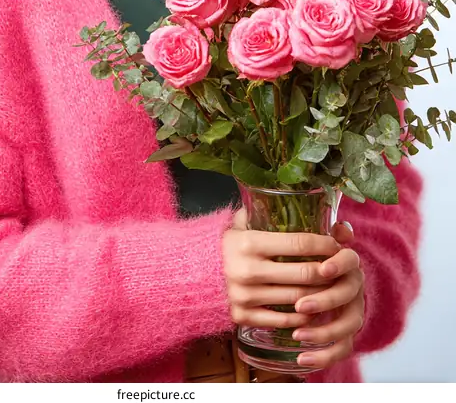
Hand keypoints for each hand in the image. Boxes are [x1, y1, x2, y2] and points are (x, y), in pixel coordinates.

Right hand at [222, 208, 339, 330]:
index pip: (299, 243)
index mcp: (249, 242)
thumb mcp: (239, 223)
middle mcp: (248, 270)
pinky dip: (303, 316)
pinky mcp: (243, 317)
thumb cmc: (223, 245)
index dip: (324, 244)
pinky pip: (285, 320)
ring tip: (331, 287)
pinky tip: (312, 307)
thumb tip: (304, 206)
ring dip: (321, 294)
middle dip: (329, 271)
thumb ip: (264, 213)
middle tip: (339, 268)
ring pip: (299, 299)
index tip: (336, 244)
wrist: (189, 274)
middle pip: (305, 274)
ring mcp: (246, 296)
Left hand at [292, 221, 363, 369]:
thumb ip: (300, 225)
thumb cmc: (296, 254)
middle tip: (300, 305)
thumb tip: (313, 215)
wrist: (313, 280)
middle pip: (348, 293)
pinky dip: (324, 357)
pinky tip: (302, 359)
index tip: (322, 269)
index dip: (337, 263)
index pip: (350, 259)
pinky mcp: (346, 334)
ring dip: (324, 331)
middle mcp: (354, 284)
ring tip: (298, 334)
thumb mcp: (296, 237)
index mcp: (345, 259)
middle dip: (325, 300)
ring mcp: (352, 309)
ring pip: (349, 324)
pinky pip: (342, 349)